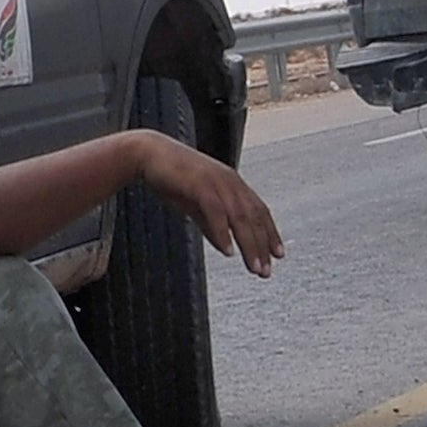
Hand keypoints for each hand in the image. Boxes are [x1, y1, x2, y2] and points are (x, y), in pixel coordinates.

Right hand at [134, 132, 284, 278]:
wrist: (148, 155)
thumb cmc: (172, 177)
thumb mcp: (196, 205)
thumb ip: (211, 225)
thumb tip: (226, 246)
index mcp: (232, 184)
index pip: (259, 211)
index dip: (270, 233)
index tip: (277, 254)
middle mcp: (230, 182)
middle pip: (254, 217)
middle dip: (262, 246)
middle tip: (266, 271)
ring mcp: (216, 182)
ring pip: (240, 217)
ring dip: (249, 244)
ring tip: (254, 267)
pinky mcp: (200, 184)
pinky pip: (216, 212)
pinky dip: (223, 232)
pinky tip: (227, 251)